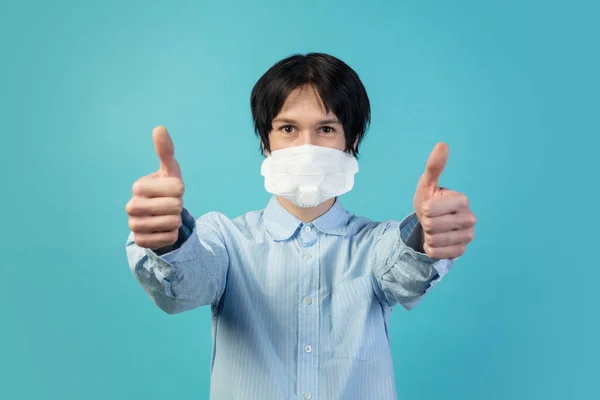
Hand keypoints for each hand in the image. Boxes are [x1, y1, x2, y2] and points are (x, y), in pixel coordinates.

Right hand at [126, 126, 184, 249]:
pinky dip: (172, 235)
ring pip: (173, 223)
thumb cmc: (166, 190)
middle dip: (178, 206)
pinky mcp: (141, 241)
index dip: (181, 190)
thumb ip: (165, 151)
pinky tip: (163, 229)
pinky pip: (169, 238)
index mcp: (138, 186)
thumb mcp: (169, 171)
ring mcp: (134, 225)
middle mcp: (132, 206)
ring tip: (167, 216)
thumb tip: (159, 128)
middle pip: (175, 207)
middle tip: (169, 205)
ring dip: (176, 220)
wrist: (158, 216)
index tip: (173, 190)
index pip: (177, 189)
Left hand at [413, 143, 475, 258]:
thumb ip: (434, 166)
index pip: (432, 209)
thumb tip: (442, 144)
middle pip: (432, 225)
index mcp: (462, 200)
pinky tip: (436, 241)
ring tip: (434, 229)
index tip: (429, 206)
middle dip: (426, 223)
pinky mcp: (461, 251)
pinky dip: (430, 248)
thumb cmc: (429, 201)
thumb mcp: (427, 184)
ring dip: (428, 235)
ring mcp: (468, 237)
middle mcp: (470, 219)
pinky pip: (436, 253)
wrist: (429, 225)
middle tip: (431, 219)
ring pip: (434, 240)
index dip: (425, 209)